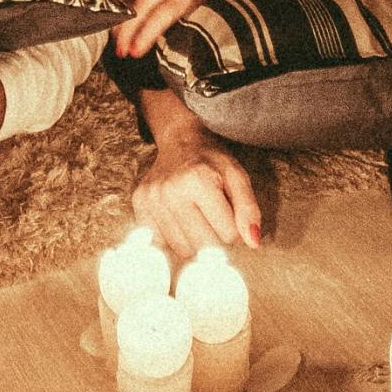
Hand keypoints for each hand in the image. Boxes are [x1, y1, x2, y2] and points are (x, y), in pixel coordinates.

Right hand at [132, 130, 262, 256]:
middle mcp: (171, 191)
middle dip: (215, 238)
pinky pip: (161, 244)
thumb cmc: (212, 161)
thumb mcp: (237, 176)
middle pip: (204, 247)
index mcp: (199, 180)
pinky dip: (174, 238)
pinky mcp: (139, 205)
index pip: (228, 234)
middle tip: (213, 216)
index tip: (227, 210)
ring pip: (183, 250)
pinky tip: (179, 219)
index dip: (233, 227)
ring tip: (195, 216)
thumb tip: (253, 243)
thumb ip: (248, 209)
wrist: (180, 141)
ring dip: (194, 241)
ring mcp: (152, 199)